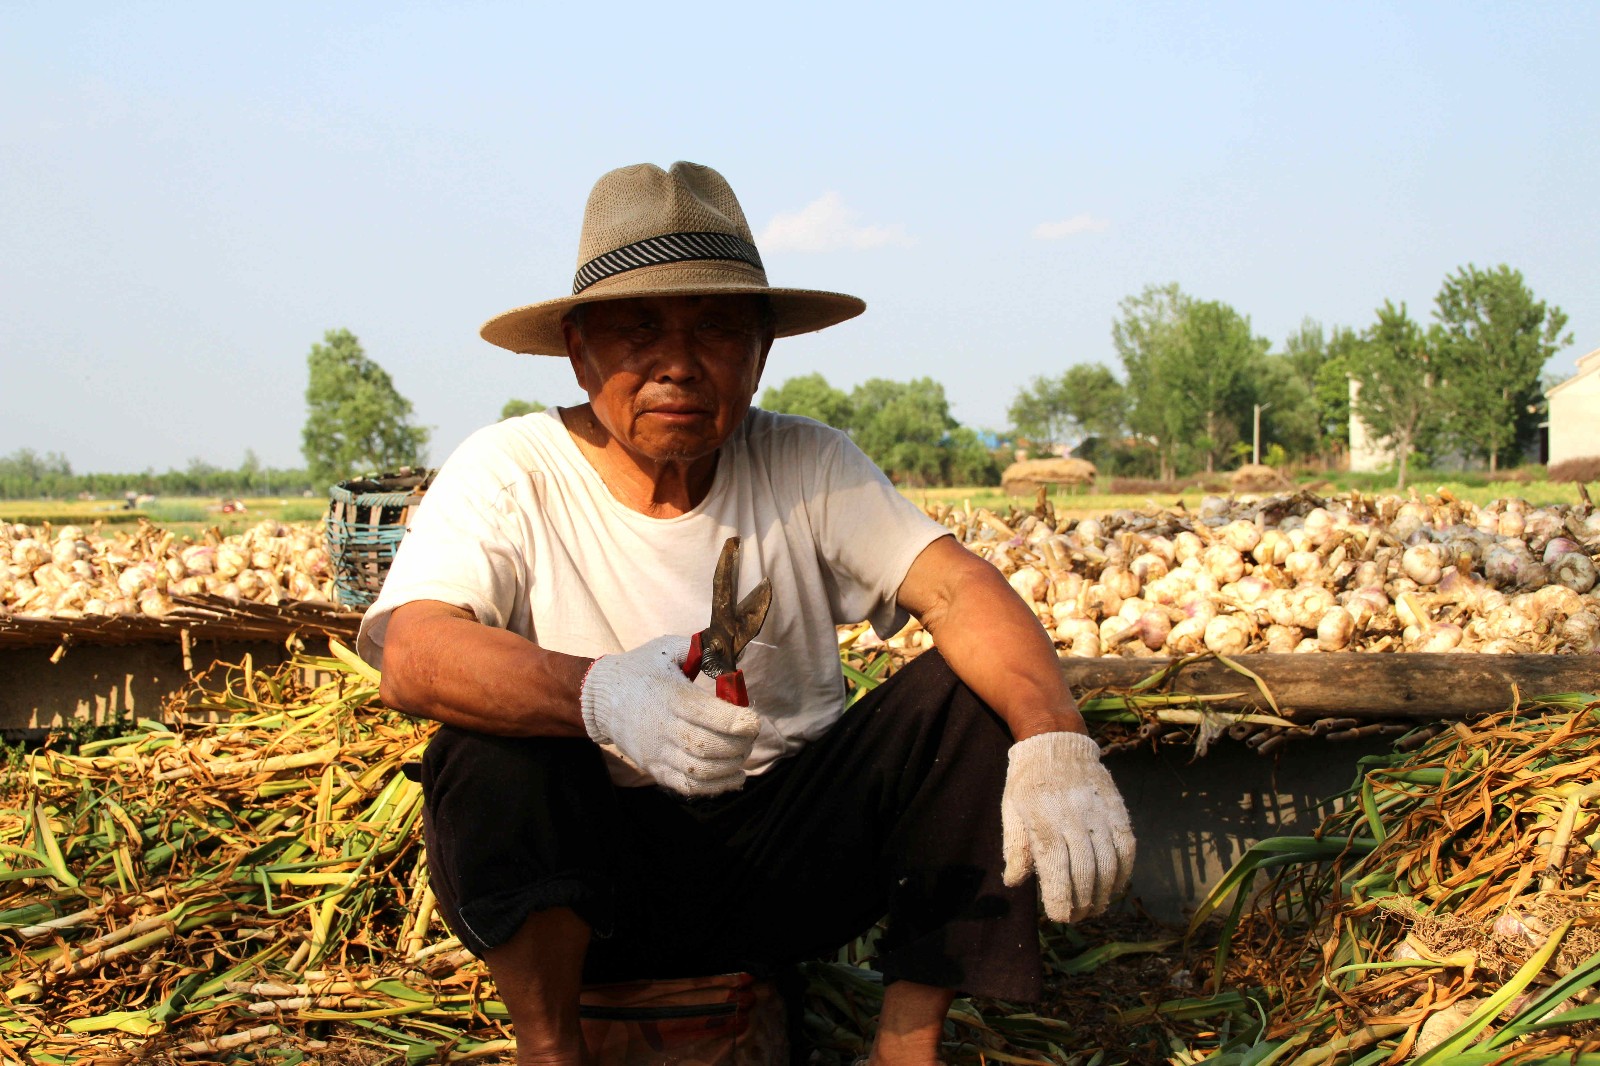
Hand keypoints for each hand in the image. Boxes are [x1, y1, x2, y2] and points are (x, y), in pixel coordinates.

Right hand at [579, 634, 758, 797]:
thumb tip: (728, 650)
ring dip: (730, 767)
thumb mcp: (666, 648)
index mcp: (670, 696)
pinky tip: (734, 777)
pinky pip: (686, 785)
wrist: (600, 696)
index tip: (753, 721)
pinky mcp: (654, 768)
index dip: (737, 722)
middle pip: (708, 746)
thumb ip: (699, 647)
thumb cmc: (639, 669)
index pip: (708, 715)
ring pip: (700, 769)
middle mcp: (662, 727)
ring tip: (743, 755)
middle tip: (751, 736)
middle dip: (739, 745)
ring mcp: (657, 751)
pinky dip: (714, 787)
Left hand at [1001, 731, 1135, 922]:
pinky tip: (1116, 886)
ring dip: (1104, 893)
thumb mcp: (1011, 810)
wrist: (1056, 743)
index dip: (1061, 899)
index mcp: (1043, 822)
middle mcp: (1073, 820)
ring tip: (1095, 908)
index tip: (1060, 916)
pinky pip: (1126, 847)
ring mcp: (1097, 815)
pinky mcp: (1116, 810)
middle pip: (1084, 873)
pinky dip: (1123, 871)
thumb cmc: (1028, 783)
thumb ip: (1015, 847)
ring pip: (1108, 864)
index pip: (1056, 870)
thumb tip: (1014, 882)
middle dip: (1082, 903)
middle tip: (1078, 917)